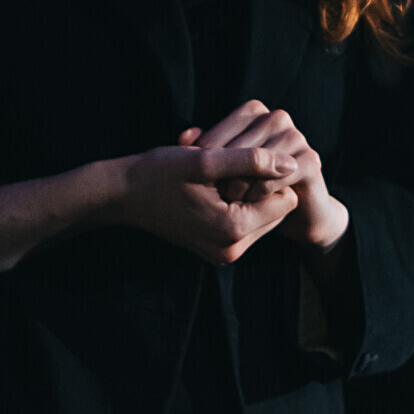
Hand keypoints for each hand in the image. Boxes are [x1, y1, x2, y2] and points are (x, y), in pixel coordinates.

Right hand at [119, 100, 308, 263]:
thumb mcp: (205, 159)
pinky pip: (245, 224)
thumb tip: (293, 163)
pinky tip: (214, 188)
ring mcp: (222, 254)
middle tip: (229, 167)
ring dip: (249, 194)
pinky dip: (236, 204)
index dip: (272, 175)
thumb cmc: (159, 172)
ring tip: (219, 177)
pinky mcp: (214, 251)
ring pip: (262, 216)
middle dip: (261, 187)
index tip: (245, 159)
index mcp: (232, 229)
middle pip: (277, 211)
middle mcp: (230, 250)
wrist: (120, 195)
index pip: (286, 199)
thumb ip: (252, 161)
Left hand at [188, 100, 350, 255]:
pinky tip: (250, 202)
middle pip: (242, 144)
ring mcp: (297, 137)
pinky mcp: (311, 160)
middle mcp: (278, 118)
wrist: (292, 212)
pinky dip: (263, 189)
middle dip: (226, 171)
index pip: (224, 128)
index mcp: (255, 111)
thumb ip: (202, 150)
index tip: (196, 179)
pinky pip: (282, 173)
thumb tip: (184, 137)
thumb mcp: (219, 167)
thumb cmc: (249, 185)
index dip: (208, 155)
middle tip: (212, 193)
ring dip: (243, 181)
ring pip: (262, 157)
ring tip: (229, 199)